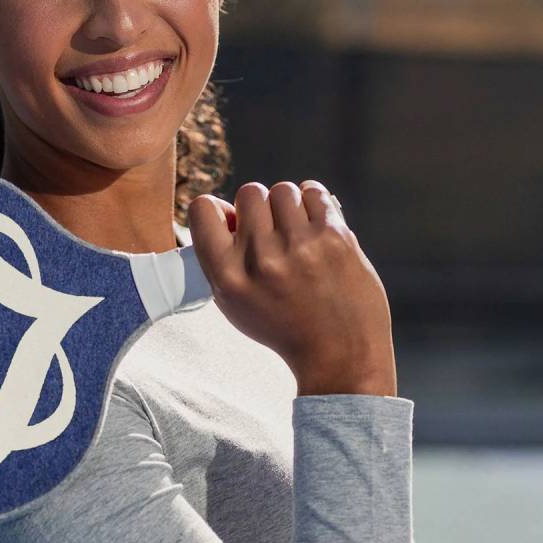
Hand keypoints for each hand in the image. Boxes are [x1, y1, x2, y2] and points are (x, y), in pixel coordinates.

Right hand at [188, 181, 396, 396]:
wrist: (340, 353)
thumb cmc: (286, 326)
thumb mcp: (236, 304)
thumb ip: (223, 258)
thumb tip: (227, 209)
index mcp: (228, 277)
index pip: (203, 209)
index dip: (217, 209)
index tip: (232, 221)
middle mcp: (260, 259)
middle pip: (249, 193)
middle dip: (259, 208)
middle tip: (272, 232)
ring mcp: (299, 246)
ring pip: (283, 190)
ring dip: (288, 205)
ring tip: (297, 231)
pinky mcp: (334, 237)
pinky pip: (313, 191)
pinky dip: (314, 202)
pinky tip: (315, 224)